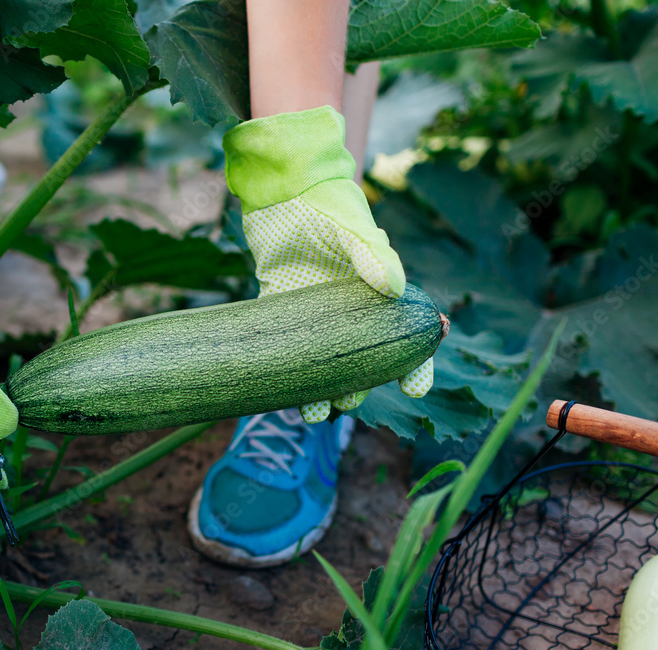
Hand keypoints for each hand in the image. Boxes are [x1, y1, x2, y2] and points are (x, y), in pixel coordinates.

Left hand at [224, 105, 432, 421]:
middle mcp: (349, 310)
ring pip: (324, 362)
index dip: (414, 366)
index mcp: (378, 294)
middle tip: (349, 401)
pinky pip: (287, 346)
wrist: (284, 190)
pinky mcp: (282, 308)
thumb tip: (397, 289)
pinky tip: (286, 393)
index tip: (414, 387)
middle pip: (363, 360)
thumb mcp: (354, 229)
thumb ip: (374, 257)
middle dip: (360, 387)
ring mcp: (315, 313)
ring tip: (314, 412)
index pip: (406, 338)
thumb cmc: (328, 205)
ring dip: (322, 390)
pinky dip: (288, 370)